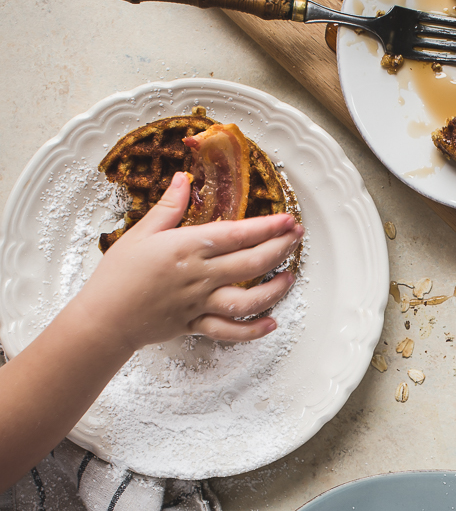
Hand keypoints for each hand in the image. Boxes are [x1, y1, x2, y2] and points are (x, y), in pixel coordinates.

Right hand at [71, 172, 303, 349]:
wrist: (103, 318)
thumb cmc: (118, 275)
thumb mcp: (140, 234)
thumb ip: (168, 208)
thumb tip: (182, 179)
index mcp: (186, 249)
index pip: (236, 235)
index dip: (267, 227)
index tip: (287, 219)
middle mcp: (199, 276)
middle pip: (251, 264)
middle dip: (280, 249)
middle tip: (296, 238)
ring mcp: (200, 303)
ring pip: (247, 299)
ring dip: (274, 290)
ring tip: (289, 278)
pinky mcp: (196, 325)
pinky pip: (229, 331)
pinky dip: (253, 331)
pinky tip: (271, 323)